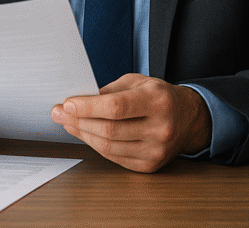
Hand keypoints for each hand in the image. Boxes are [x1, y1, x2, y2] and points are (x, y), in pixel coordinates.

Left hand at [52, 73, 211, 172]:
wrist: (190, 119)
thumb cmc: (159, 97)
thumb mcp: (138, 82)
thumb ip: (109, 91)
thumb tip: (78, 101)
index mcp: (157, 101)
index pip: (116, 107)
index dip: (88, 107)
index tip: (67, 104)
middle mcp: (160, 128)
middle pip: (109, 129)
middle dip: (78, 121)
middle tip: (58, 113)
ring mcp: (156, 150)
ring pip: (109, 147)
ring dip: (82, 134)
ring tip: (67, 123)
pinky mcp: (150, 165)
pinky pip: (114, 157)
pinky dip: (95, 145)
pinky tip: (85, 134)